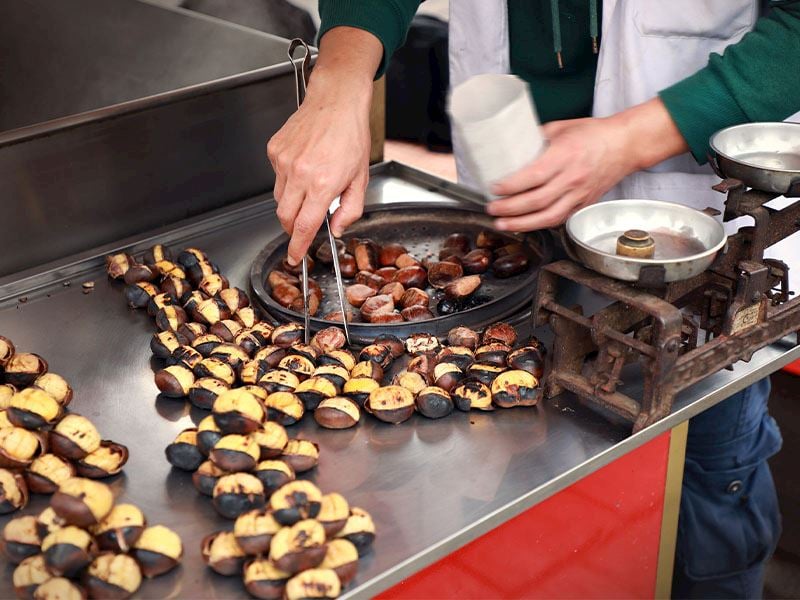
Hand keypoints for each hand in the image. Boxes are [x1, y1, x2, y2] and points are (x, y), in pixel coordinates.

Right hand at [267, 27, 381, 264]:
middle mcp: (299, 174)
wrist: (336, 100)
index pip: (304, 226)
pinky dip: (288, 179)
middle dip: (293, 228)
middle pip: (285, 217)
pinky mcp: (274, 150)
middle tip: (303, 226)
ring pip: (279, 198)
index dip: (298, 246)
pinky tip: (304, 165)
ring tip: (310, 186)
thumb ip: (350, 209)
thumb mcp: (361, 178)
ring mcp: (283, 161)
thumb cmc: (351, 135)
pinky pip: (276, 176)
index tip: (295, 256)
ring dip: (292, 203)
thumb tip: (336, 228)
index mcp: (322, 184)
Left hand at [486, 98, 688, 230]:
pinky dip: (540, 224)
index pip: (533, 176)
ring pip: (548, 217)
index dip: (511, 187)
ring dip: (522, 224)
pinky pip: (559, 219)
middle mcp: (572, 178)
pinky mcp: (583, 204)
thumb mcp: (561, 128)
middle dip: (510, 209)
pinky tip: (524, 225)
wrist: (625, 145)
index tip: (494, 188)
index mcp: (565, 156)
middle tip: (492, 210)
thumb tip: (510, 145)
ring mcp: (579, 194)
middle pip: (537, 201)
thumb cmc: (593, 134)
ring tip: (503, 225)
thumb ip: (535, 138)